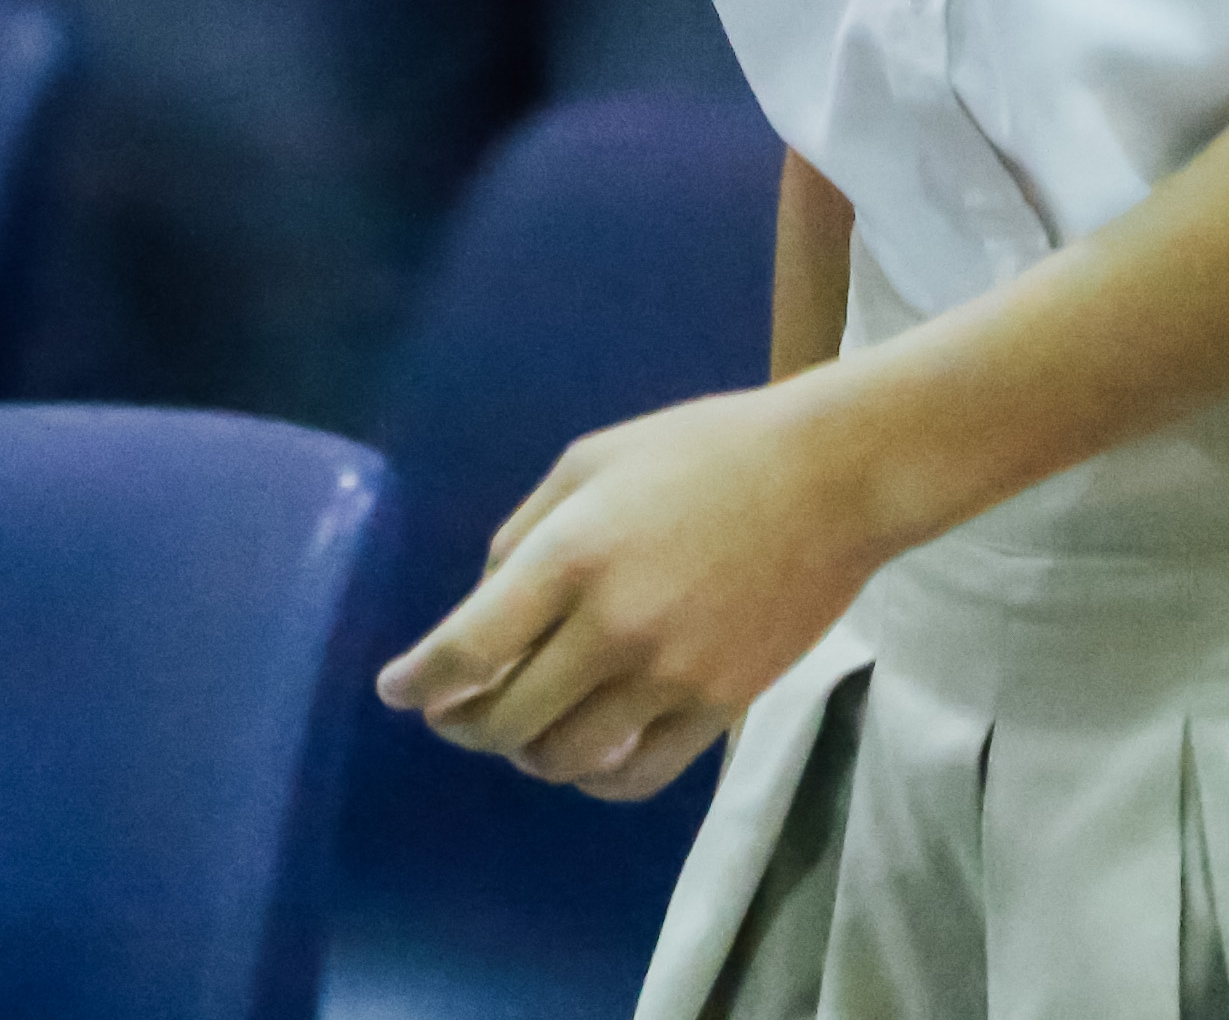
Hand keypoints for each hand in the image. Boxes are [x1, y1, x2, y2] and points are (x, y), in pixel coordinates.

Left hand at [375, 381, 890, 801]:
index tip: (396, 692)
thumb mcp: (593, 460)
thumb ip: (526, 534)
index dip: (419, 682)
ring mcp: (668, 676)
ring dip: (525, 752)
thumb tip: (485, 604)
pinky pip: (633, 775)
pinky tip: (584, 755)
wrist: (832, 477)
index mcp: (573, 555)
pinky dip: (592, 777)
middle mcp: (612, 626)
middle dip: (463, 723)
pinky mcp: (716, 707)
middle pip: (506, 719)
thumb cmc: (705, 451)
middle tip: (453, 712)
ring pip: (563, 759)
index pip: (468, 648)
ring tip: (523, 730)